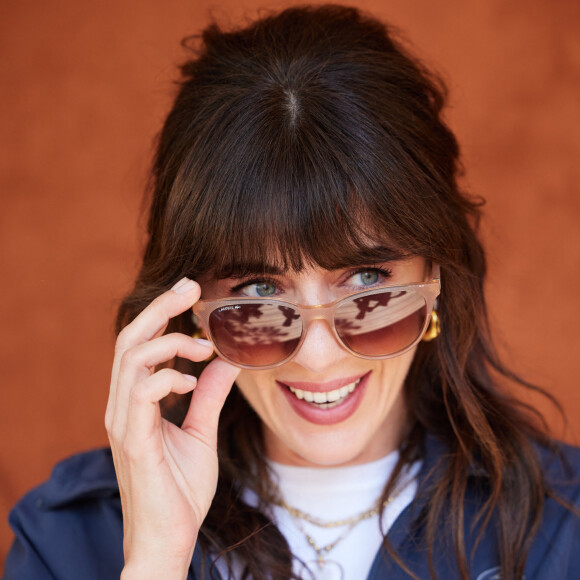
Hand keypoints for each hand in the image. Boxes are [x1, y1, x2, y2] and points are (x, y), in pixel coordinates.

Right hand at [105, 278, 239, 578]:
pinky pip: (142, 393)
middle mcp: (122, 406)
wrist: (168, 538)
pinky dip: (167, 378)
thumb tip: (225, 362)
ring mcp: (124, 422)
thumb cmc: (181, 488)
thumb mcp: (201, 432)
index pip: (139, 345)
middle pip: (129, 340)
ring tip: (202, 347)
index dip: (161, 315)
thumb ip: (208, 396)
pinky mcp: (133, 441)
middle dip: (159, 308)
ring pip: (131, 359)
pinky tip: (191, 383)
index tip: (191, 296)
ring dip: (169, 343)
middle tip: (190, 287)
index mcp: (135, 402)